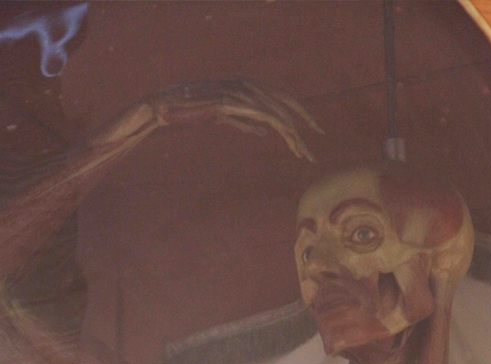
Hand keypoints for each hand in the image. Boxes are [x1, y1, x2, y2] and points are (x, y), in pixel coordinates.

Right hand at [151, 79, 322, 160]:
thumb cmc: (193, 111)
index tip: (312, 130)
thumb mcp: (226, 118)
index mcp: (248, 88)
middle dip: (305, 119)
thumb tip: (266, 132)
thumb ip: (247, 122)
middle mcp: (249, 86)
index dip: (299, 113)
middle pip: (286, 102)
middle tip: (321, 136)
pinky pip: (262, 114)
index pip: (281, 99)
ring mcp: (241, 92)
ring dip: (293, 133)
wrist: (169, 104)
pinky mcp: (234, 102)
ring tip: (305, 151)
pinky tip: (290, 137)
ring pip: (277, 112)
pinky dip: (278, 126)